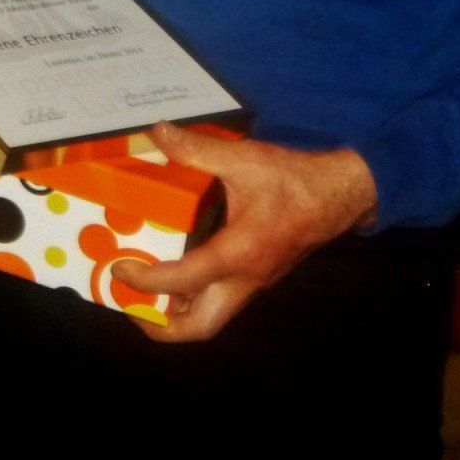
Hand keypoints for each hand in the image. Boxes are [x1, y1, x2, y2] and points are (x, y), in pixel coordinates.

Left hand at [114, 122, 377, 342]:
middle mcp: (245, 278)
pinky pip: (219, 298)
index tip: (118, 270)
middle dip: (160, 324)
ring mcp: (252, 281)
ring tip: (140, 289)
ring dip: (174, 311)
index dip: (146, 282)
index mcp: (239, 253)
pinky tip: (171, 269)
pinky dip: (191, 294)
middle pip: (201, 327)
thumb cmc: (294, 180)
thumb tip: (158, 133)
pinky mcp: (256, 275)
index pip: (185, 281)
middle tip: (127, 301)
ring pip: (211, 317)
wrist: (341, 194)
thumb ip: (197, 149)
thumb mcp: (244, 159)